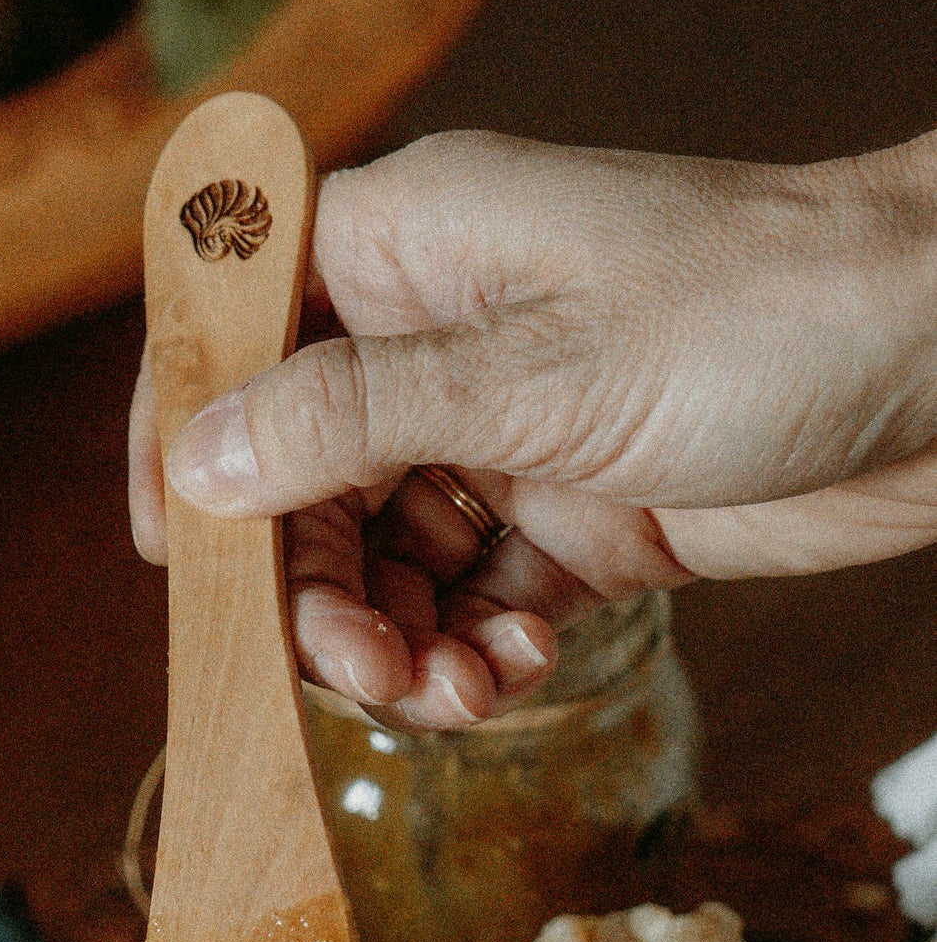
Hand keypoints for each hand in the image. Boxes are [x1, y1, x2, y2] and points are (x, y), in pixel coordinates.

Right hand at [129, 129, 936, 728]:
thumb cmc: (761, 313)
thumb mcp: (535, 370)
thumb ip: (352, 420)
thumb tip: (199, 465)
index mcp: (404, 249)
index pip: (233, 329)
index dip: (184, 440)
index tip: (180, 562)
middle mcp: (438, 338)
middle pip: (298, 478)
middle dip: (312, 590)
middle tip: (360, 670)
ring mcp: (506, 431)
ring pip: (382, 558)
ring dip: (395, 642)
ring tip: (449, 691)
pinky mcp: (576, 512)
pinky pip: (474, 599)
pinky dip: (476, 648)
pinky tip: (514, 666)